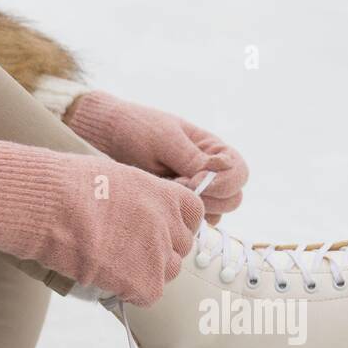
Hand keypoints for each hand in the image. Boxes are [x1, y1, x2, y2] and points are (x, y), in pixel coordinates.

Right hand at [0, 141, 202, 305]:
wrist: (50, 206)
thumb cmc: (69, 186)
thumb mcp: (116, 178)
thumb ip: (140, 199)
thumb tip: (138, 214)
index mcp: (167, 194)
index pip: (193, 217)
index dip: (175, 226)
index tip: (157, 231)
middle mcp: (171, 224)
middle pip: (180, 249)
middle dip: (158, 252)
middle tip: (126, 250)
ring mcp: (160, 254)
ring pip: (167, 274)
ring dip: (145, 273)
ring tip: (112, 263)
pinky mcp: (146, 282)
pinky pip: (147, 296)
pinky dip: (129, 292)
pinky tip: (106, 277)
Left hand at [66, 91, 248, 222]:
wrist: (108, 136)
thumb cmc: (137, 129)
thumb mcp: (164, 139)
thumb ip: (191, 158)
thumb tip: (219, 170)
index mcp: (213, 149)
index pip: (240, 173)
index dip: (224, 182)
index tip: (195, 181)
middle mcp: (211, 171)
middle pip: (233, 198)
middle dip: (209, 198)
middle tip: (177, 186)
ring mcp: (197, 190)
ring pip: (217, 213)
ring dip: (195, 207)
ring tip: (166, 189)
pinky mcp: (182, 203)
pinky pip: (196, 219)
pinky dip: (184, 214)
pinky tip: (163, 199)